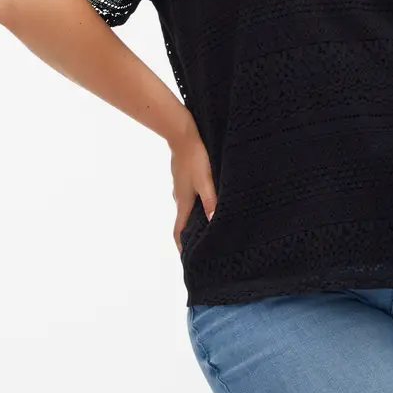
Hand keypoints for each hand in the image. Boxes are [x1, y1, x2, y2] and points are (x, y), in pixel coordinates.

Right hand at [169, 121, 217, 255]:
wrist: (182, 134)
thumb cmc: (194, 158)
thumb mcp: (206, 180)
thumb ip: (211, 200)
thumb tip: (213, 221)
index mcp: (183, 202)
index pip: (178, 230)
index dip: (181, 246)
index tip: (187, 258)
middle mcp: (179, 197)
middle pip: (183, 221)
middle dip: (191, 234)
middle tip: (203, 244)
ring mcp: (180, 187)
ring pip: (187, 208)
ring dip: (195, 218)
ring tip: (209, 224)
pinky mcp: (183, 178)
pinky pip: (189, 196)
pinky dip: (196, 204)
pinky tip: (207, 200)